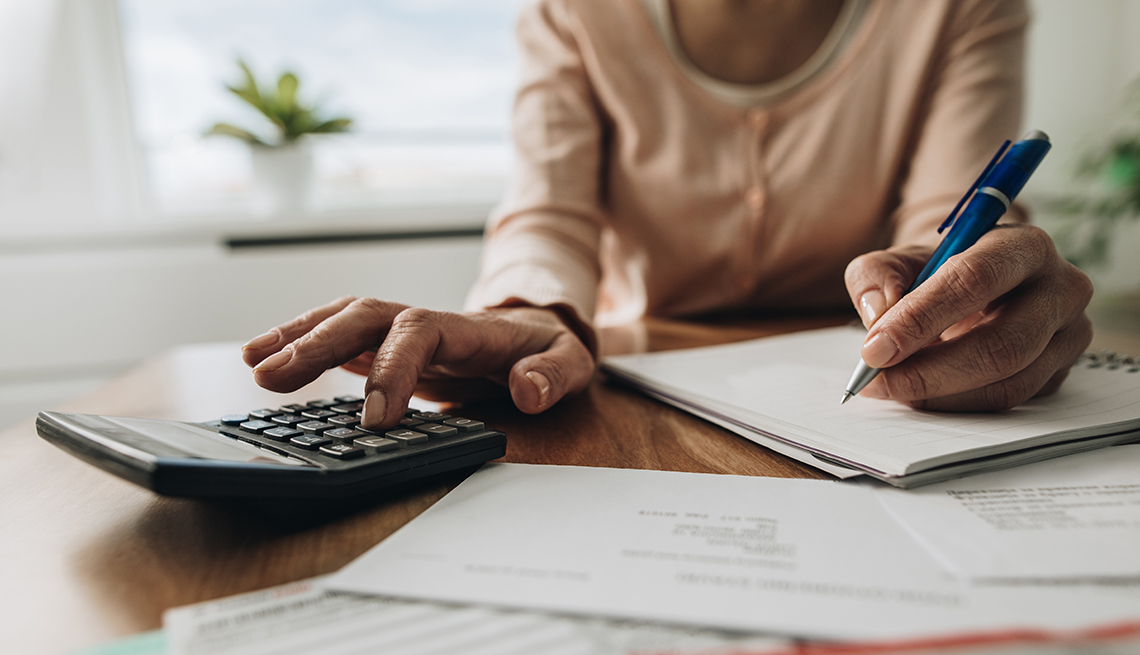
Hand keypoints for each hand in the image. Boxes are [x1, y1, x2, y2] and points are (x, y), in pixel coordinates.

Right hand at [241, 297, 595, 428]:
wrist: (537, 336)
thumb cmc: (548, 351)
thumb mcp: (571, 363)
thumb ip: (553, 375)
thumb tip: (528, 390)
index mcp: (467, 327)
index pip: (419, 332)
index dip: (393, 368)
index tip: (376, 418)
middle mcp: (425, 321)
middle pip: (364, 316)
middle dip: (318, 343)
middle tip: (272, 377)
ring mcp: (401, 329)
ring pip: (343, 319)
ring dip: (297, 336)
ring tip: (253, 362)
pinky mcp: (385, 343)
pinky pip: (337, 335)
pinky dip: (299, 341)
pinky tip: (263, 359)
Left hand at [844, 224, 1093, 410]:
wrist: (975, 285)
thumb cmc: (936, 271)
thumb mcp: (897, 260)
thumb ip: (875, 277)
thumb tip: (878, 315)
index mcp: (1023, 246)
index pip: (975, 280)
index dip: (921, 318)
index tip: (874, 349)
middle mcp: (1060, 288)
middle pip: (1002, 344)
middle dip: (930, 370)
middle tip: (878, 381)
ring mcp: (1069, 334)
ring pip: (1008, 382)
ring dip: (940, 395)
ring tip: (891, 388)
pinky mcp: (1061, 371)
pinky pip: (1009, 400)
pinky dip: (957, 404)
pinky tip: (922, 395)